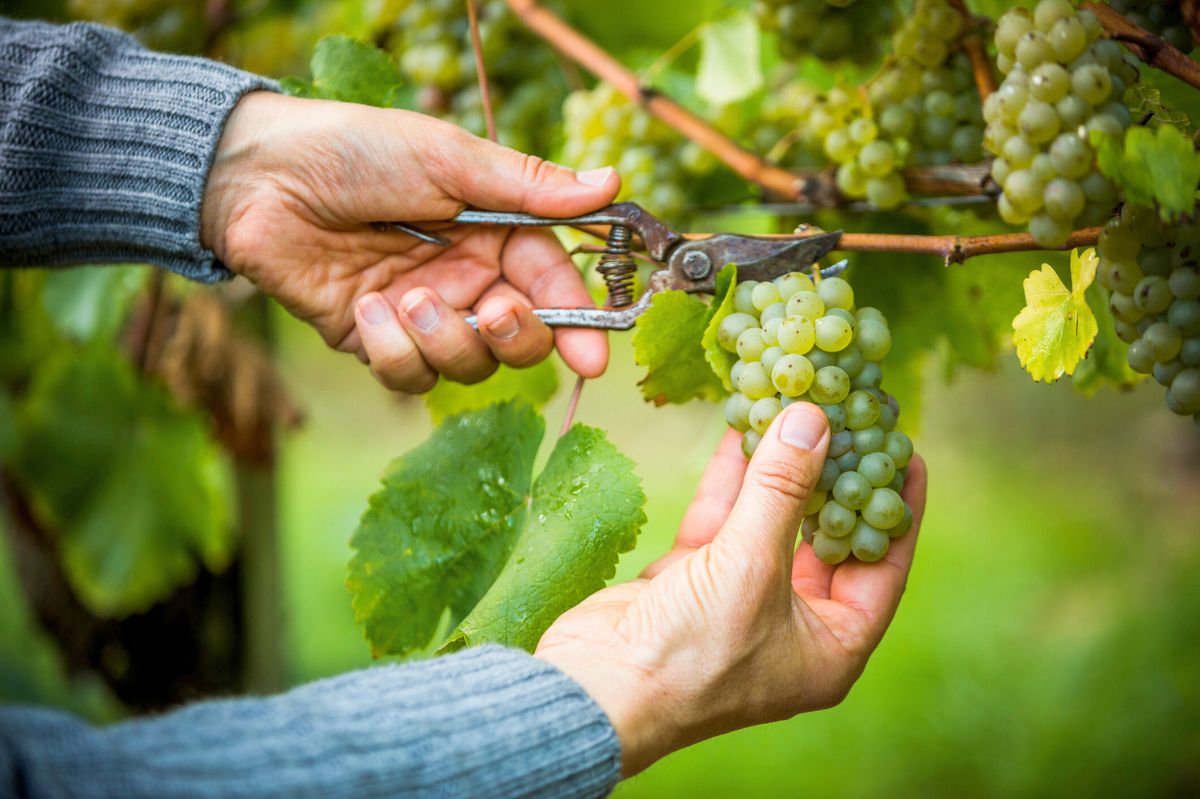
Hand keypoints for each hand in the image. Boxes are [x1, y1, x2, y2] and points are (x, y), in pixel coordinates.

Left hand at [200, 92, 619, 391]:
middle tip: (493, 311)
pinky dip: (391, 350)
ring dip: (445, 340)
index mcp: (496, 234)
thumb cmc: (358, 152)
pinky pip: (406, 376)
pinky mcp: (376, 341)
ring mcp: (423, 315)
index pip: (553, 287)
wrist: (260, 176)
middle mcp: (467, 279)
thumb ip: (530, 186)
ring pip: (467, 366)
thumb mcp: (450, 160)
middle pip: (520, 341)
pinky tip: (364, 308)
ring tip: (405, 298)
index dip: (578, 325)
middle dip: (515, 338)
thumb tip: (611, 183)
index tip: (593, 360)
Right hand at [535, 403, 926, 774]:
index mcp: (831, 645)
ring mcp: (738, 600)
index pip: (881, 565)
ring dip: (777, 468)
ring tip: (796, 409)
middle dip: (831, 477)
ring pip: (768, 521)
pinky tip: (740, 429)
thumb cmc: (692, 652)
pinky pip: (722, 520)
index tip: (904, 451)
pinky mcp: (691, 580)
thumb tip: (813, 419)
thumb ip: (783, 488)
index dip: (894, 506)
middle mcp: (791, 624)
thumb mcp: (751, 565)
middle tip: (849, 419)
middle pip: (823, 537)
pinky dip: (729, 479)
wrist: (597, 689)